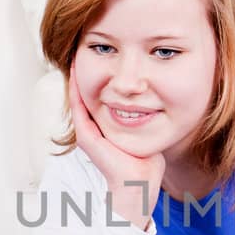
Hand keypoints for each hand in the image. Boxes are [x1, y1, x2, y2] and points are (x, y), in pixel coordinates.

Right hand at [68, 66, 165, 228]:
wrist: (141, 184)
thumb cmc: (147, 163)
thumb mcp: (148, 131)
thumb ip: (148, 117)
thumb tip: (159, 102)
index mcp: (106, 128)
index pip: (99, 97)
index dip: (99, 78)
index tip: (104, 57)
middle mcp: (94, 130)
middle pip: (87, 95)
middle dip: (87, 73)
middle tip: (85, 50)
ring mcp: (88, 134)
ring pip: (79, 98)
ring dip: (77, 77)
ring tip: (77, 53)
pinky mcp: (87, 138)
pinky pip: (78, 108)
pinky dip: (76, 90)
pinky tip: (76, 72)